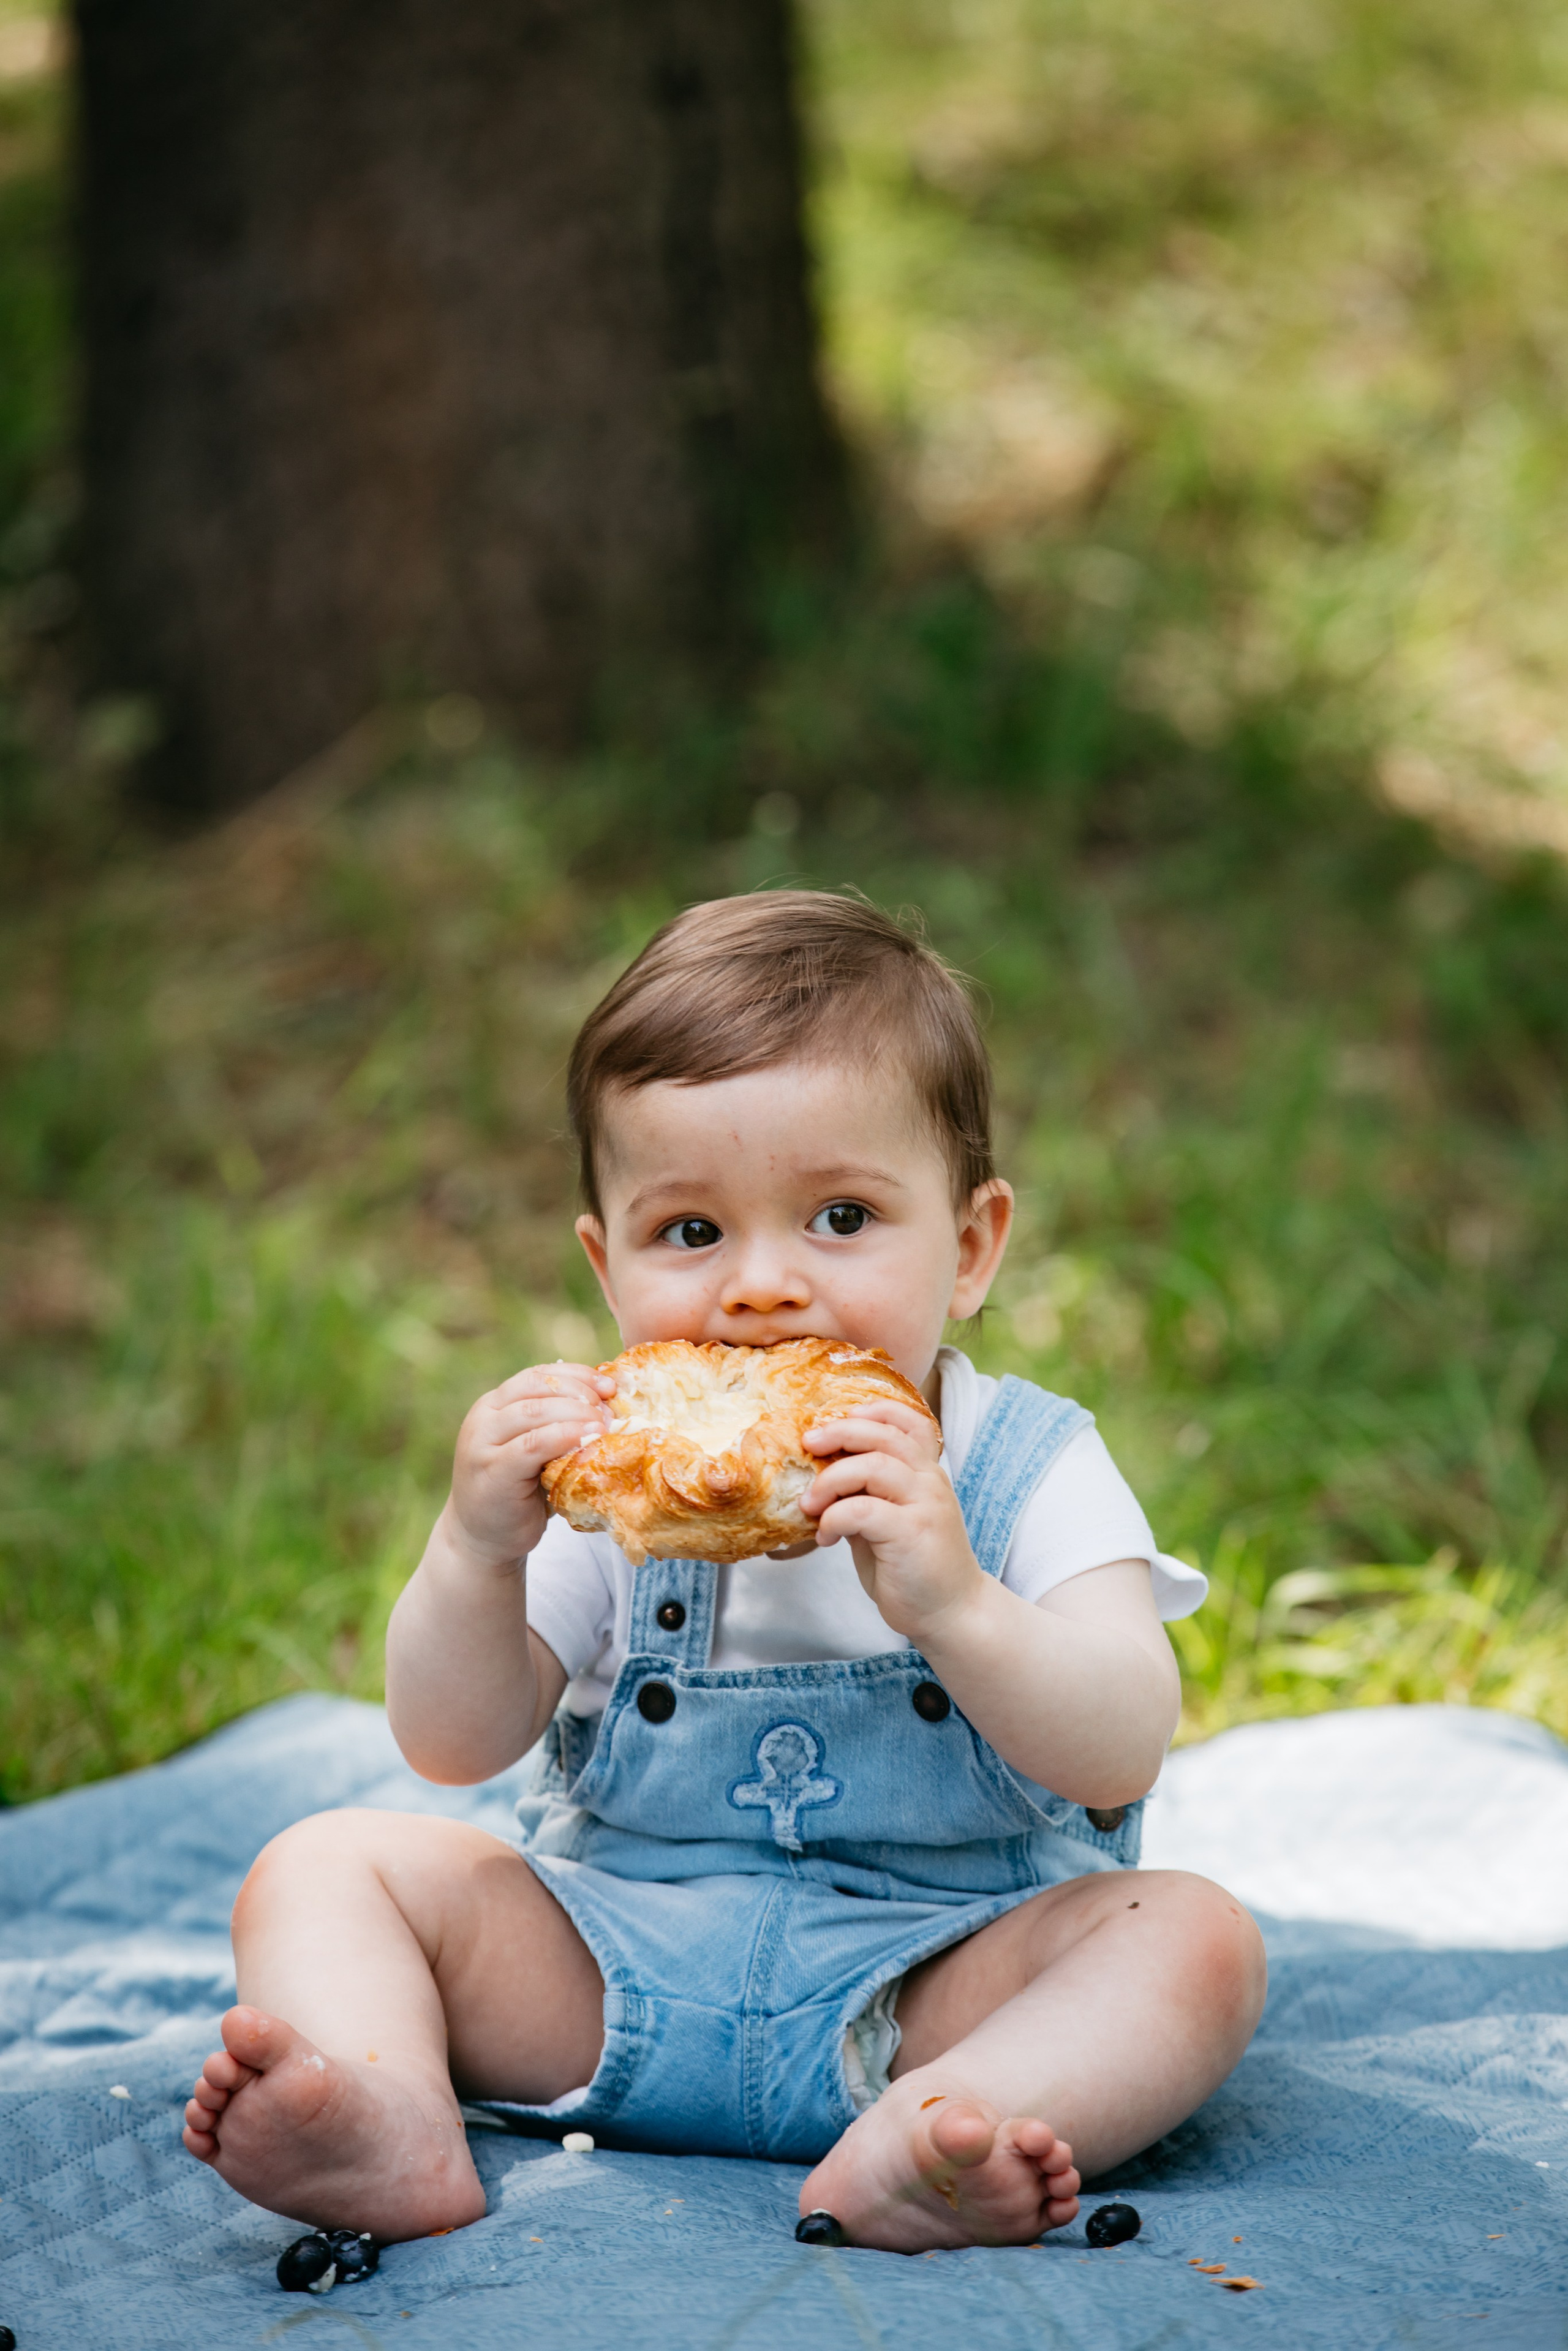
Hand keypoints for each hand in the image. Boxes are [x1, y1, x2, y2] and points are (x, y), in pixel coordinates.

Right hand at [444, 1361, 613, 1571]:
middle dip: (579, 1394)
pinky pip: (532, 1445)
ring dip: (576, 1414)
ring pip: (534, 1413)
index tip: (609, 1386)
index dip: (576, 1375)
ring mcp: (481, 1444)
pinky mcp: (492, 1472)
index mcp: (494, 1405)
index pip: (537, 1376)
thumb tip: (608, 1403)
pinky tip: (587, 1441)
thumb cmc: (521, 1493)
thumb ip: (556, 1424)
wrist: (483, 1539)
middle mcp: (483, 1418)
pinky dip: (563, 1438)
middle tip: (609, 1412)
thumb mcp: (537, 1450)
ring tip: (604, 1426)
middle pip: (536, 1388)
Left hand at [801, 1400, 984, 1644]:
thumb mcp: (888, 1520)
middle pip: (883, 1435)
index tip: (834, 1420)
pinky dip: (833, 1518)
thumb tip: (819, 1475)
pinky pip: (862, 1510)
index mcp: (926, 1472)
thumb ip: (865, 1494)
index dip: (871, 1411)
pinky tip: (825, 1537)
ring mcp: (925, 1505)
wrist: (952, 1613)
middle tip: (807, 1445)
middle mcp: (930, 1481)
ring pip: (872, 1465)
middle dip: (838, 1433)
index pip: (907, 1420)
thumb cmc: (914, 1567)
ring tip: (809, 1504)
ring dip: (830, 1480)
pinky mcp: (912, 1533)